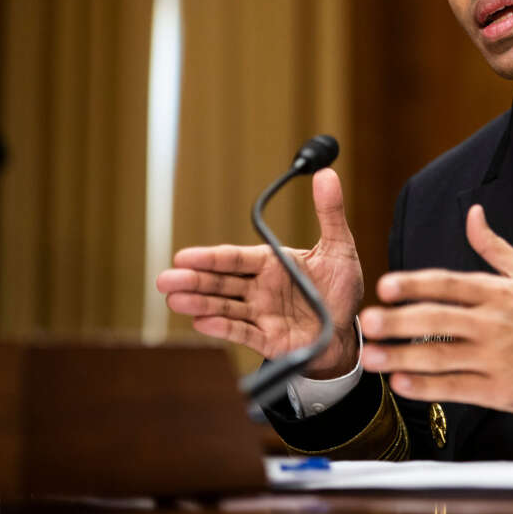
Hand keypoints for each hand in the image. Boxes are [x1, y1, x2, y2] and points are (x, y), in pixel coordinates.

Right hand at [155, 168, 363, 377]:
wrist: (347, 329)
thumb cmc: (340, 287)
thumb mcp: (339, 246)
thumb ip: (330, 212)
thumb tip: (326, 173)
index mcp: (271, 264)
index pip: (234, 259)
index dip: (209, 257)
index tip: (183, 256)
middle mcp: (260, 288)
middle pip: (221, 283)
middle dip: (193, 281)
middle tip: (165, 279)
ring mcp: (261, 314)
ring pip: (225, 307)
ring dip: (200, 304)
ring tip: (174, 300)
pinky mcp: (268, 340)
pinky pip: (243, 333)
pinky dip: (223, 328)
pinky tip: (201, 322)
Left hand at [359, 204, 512, 412]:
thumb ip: (493, 246)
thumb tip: (473, 214)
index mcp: (498, 292)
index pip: (448, 284)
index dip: (414, 284)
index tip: (385, 285)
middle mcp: (494, 323)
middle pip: (437, 320)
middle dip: (398, 321)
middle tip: (366, 322)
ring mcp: (495, 359)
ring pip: (440, 357)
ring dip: (401, 356)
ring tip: (371, 357)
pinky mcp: (498, 390)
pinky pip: (455, 388)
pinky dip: (426, 387)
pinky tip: (401, 384)